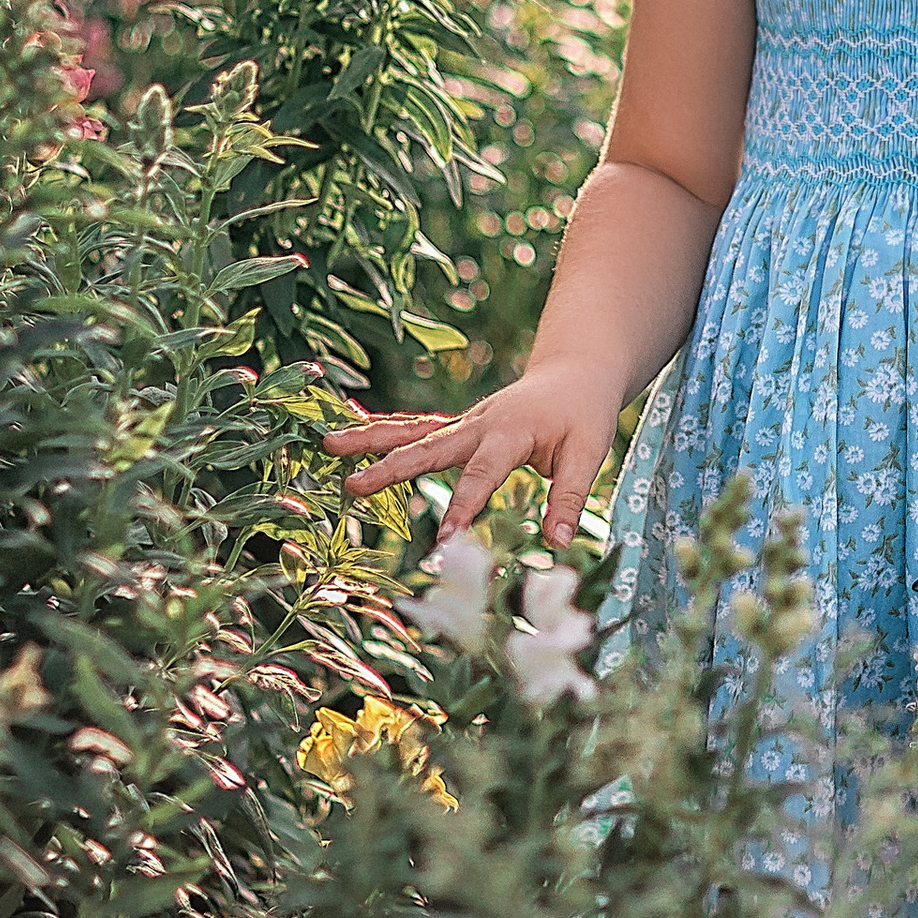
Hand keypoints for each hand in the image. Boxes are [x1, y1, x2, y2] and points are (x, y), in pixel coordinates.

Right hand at [323, 364, 620, 547]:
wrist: (575, 373)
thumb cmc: (584, 413)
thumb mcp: (589, 451)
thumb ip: (569, 495)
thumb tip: (557, 544)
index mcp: (511, 431)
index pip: (483, 473)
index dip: (464, 505)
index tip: (444, 539)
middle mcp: (479, 423)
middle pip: (429, 447)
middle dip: (391, 468)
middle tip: (352, 486)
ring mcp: (464, 422)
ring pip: (411, 430)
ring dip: (371, 439)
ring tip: (327, 444)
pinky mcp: (458, 426)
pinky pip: (416, 427)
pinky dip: (382, 429)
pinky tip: (348, 432)